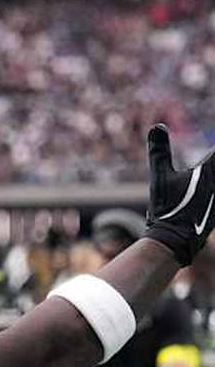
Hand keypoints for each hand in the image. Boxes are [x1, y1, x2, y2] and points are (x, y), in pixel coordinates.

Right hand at [144, 124, 214, 266]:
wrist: (174, 239)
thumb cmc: (167, 208)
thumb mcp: (159, 178)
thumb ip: (159, 152)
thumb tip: (157, 126)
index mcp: (209, 172)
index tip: (213, 152)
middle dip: (214, 162)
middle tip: (211, 162)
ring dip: (213, 174)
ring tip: (210, 173)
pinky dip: (211, 187)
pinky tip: (207, 190)